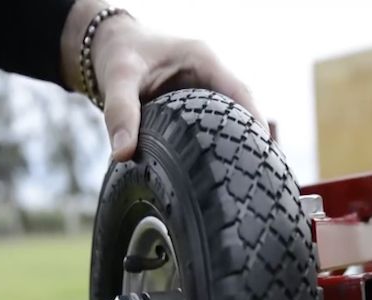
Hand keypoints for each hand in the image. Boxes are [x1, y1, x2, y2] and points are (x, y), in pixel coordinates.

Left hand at [90, 15, 265, 161]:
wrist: (108, 47)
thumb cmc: (117, 55)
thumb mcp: (117, 78)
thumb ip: (120, 112)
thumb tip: (123, 154)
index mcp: (202, 60)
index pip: (240, 93)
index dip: (255, 122)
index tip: (263, 151)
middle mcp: (210, 76)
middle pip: (242, 110)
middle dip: (250, 140)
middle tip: (255, 175)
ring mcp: (205, 93)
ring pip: (230, 122)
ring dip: (237, 146)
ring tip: (244, 180)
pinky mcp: (195, 109)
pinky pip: (214, 129)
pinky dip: (218, 147)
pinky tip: (219, 174)